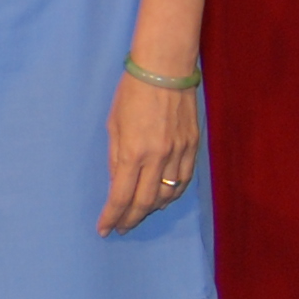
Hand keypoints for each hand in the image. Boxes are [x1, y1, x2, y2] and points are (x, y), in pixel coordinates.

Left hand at [100, 72, 202, 235]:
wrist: (166, 69)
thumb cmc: (131, 92)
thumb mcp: (113, 124)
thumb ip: (115, 157)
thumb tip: (117, 183)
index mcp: (133, 152)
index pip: (121, 196)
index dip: (112, 216)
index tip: (104, 229)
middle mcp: (158, 158)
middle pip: (145, 202)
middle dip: (131, 219)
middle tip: (122, 227)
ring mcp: (179, 153)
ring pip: (167, 196)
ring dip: (151, 209)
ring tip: (139, 214)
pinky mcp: (193, 147)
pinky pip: (183, 181)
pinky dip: (172, 195)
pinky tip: (162, 199)